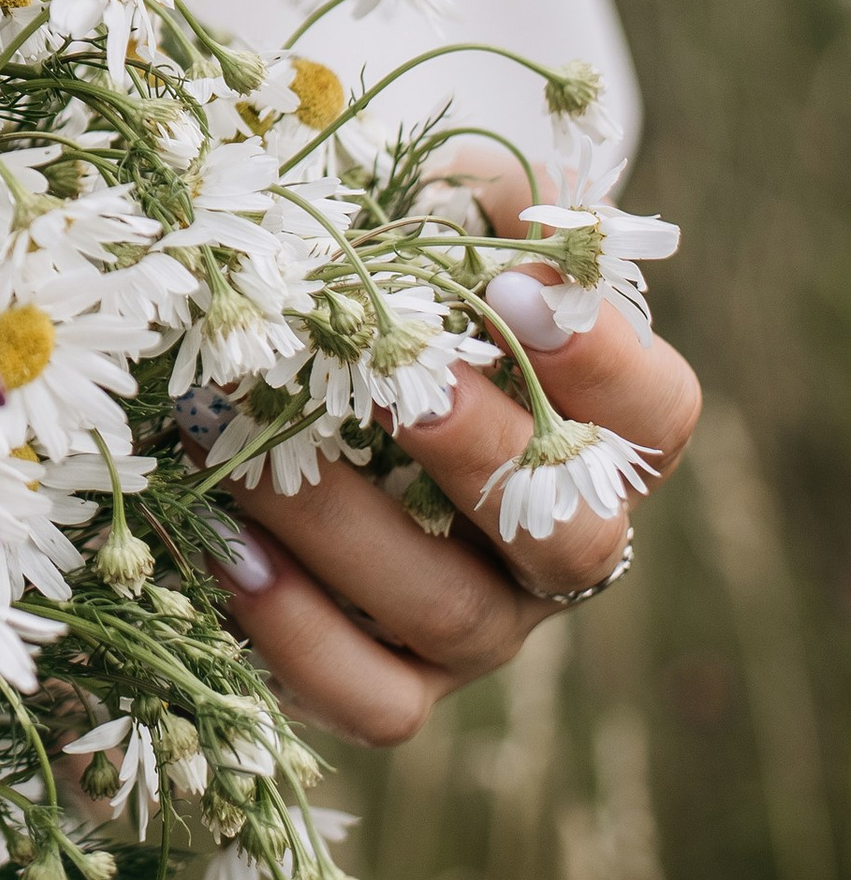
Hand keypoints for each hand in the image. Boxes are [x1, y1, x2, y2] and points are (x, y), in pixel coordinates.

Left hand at [204, 159, 700, 746]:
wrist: (294, 393)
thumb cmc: (383, 294)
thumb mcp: (425, 231)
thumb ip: (457, 202)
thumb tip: (451, 182)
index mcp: (599, 437)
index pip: (658, 412)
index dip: (602, 357)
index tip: (514, 284)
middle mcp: (556, 548)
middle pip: (572, 536)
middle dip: (482, 453)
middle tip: (401, 382)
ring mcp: (482, 630)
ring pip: (450, 612)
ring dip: (345, 525)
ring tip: (250, 446)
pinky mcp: (395, 687)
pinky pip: (368, 697)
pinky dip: (292, 630)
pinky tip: (221, 543)